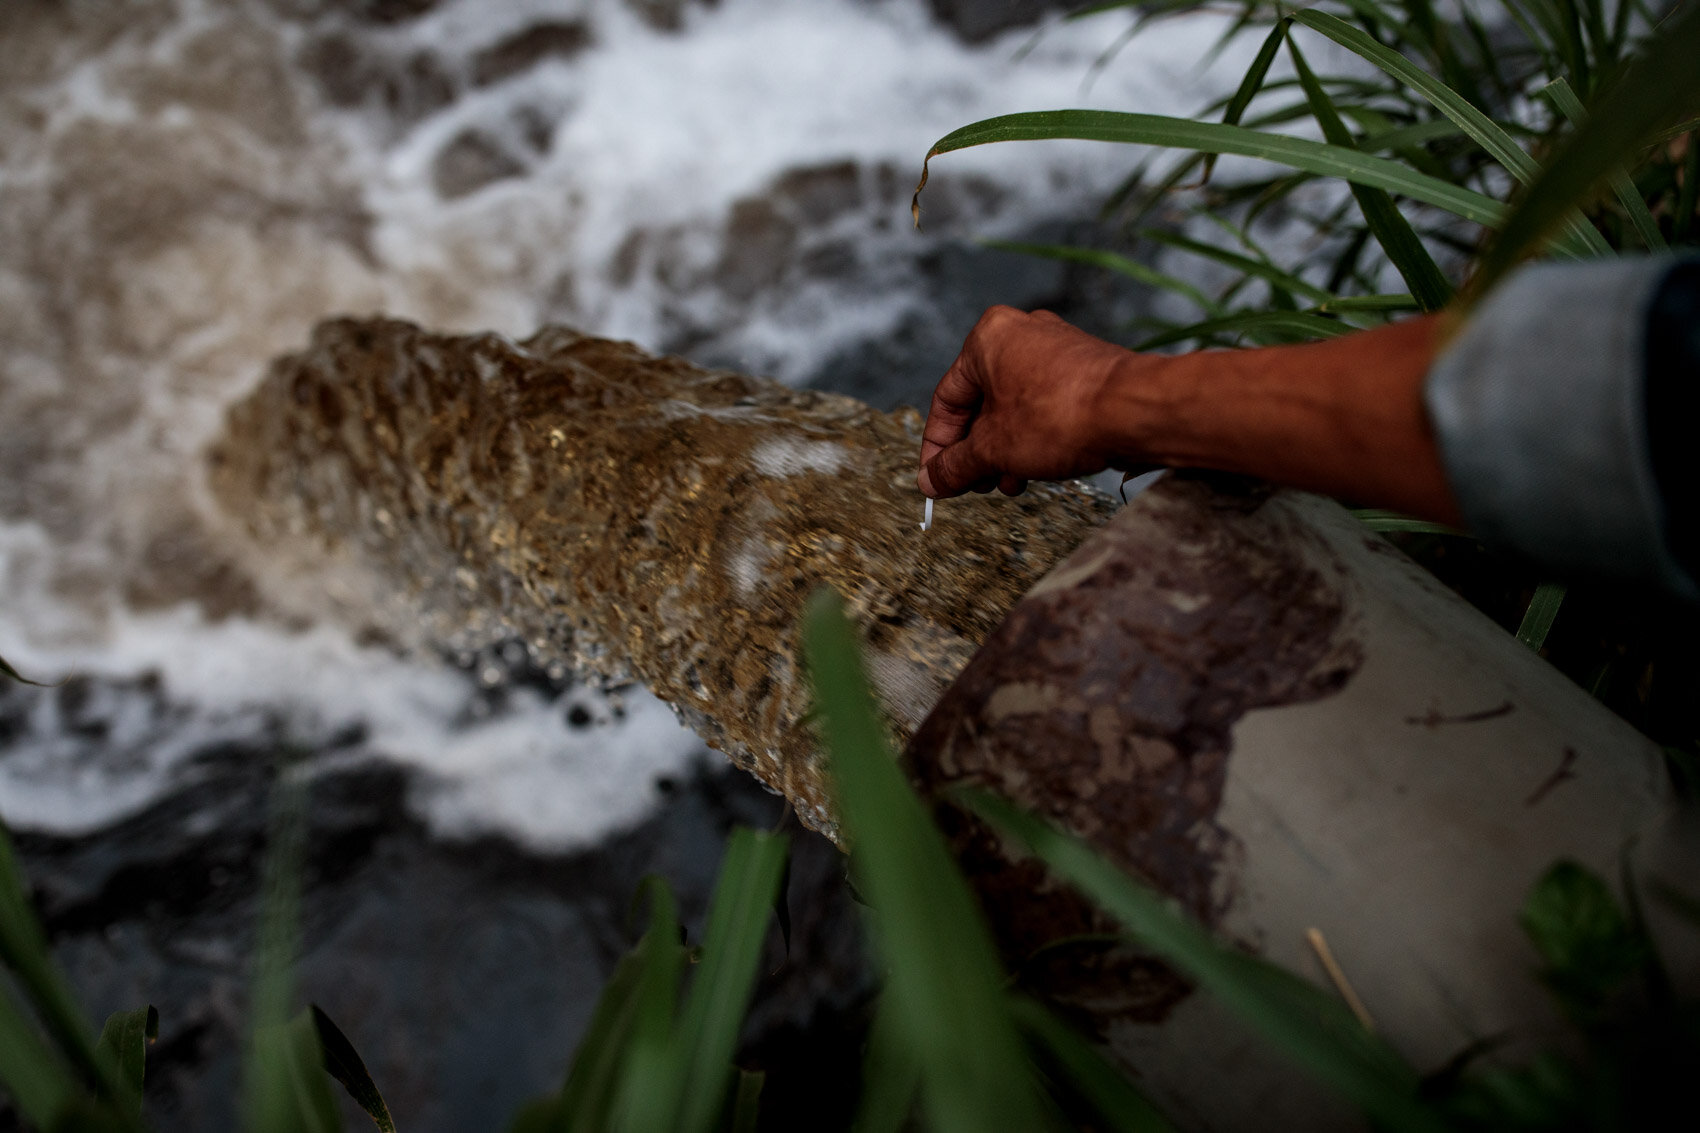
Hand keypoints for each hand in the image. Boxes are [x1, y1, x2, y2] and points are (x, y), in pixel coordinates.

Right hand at [917, 307, 1155, 497]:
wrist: (1133, 412)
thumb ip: (955, 465)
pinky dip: (1033, 436)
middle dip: (976, 451)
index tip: (936, 477)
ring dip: (1005, 450)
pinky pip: (1044, 404)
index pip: (947, 399)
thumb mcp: (993, 449)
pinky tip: (1037, 467)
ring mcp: (1056, 349)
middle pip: (981, 403)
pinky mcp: (1084, 368)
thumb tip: (932, 479)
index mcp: (988, 339)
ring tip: (1010, 482)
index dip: (937, 446)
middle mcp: (1021, 334)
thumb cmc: (1061, 416)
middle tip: (974, 484)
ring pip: (1014, 407)